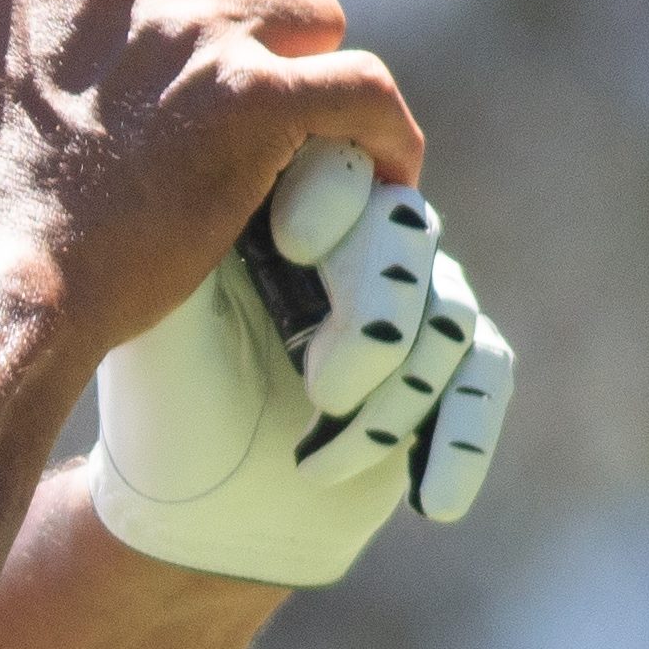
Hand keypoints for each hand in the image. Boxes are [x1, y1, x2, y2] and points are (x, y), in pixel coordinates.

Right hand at [0, 0, 421, 358]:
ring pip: (315, 10)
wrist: (9, 272)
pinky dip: (385, 131)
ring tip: (297, 126)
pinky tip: (385, 166)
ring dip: (311, 64)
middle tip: (255, 58)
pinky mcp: (257, 103)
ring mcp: (200, 31)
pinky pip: (366, 87)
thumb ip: (35, 7)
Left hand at [90, 139, 518, 585]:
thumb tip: (218, 139)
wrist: (201, 510)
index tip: (289, 244)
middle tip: (321, 390)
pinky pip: (484, 377)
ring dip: (393, 399)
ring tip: (317, 461)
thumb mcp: (164, 320)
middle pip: (403, 231)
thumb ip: (193, 237)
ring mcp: (408, 297)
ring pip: (445, 313)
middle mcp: (351, 238)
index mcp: (278, 205)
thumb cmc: (166, 405)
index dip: (331, 192)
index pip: (332, 160)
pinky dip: (459, 439)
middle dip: (373, 314)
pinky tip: (429, 499)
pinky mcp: (448, 363)